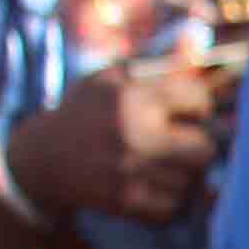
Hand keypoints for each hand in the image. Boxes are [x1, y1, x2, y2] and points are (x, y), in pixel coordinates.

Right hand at [7, 49, 227, 224]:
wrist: (43, 158)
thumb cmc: (85, 112)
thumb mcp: (109, 78)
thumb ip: (155, 64)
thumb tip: (196, 42)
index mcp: (134, 99)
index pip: (199, 100)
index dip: (197, 106)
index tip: (186, 111)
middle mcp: (136, 135)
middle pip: (206, 148)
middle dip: (196, 144)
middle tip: (178, 142)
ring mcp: (133, 172)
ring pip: (192, 180)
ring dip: (180, 173)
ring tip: (156, 163)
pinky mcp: (129, 203)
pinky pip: (175, 206)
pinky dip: (168, 199)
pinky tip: (148, 184)